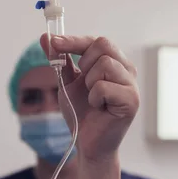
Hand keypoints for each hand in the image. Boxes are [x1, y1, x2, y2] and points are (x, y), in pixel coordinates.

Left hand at [40, 34, 139, 162]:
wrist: (87, 141)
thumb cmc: (82, 111)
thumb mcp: (67, 81)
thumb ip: (59, 59)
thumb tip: (46, 36)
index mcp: (114, 62)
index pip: (96, 41)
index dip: (74, 41)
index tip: (54, 42)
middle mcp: (127, 70)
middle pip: (103, 44)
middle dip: (84, 63)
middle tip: (84, 83)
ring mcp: (131, 85)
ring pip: (104, 64)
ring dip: (89, 84)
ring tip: (94, 99)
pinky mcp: (131, 100)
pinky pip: (104, 87)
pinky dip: (94, 98)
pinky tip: (100, 108)